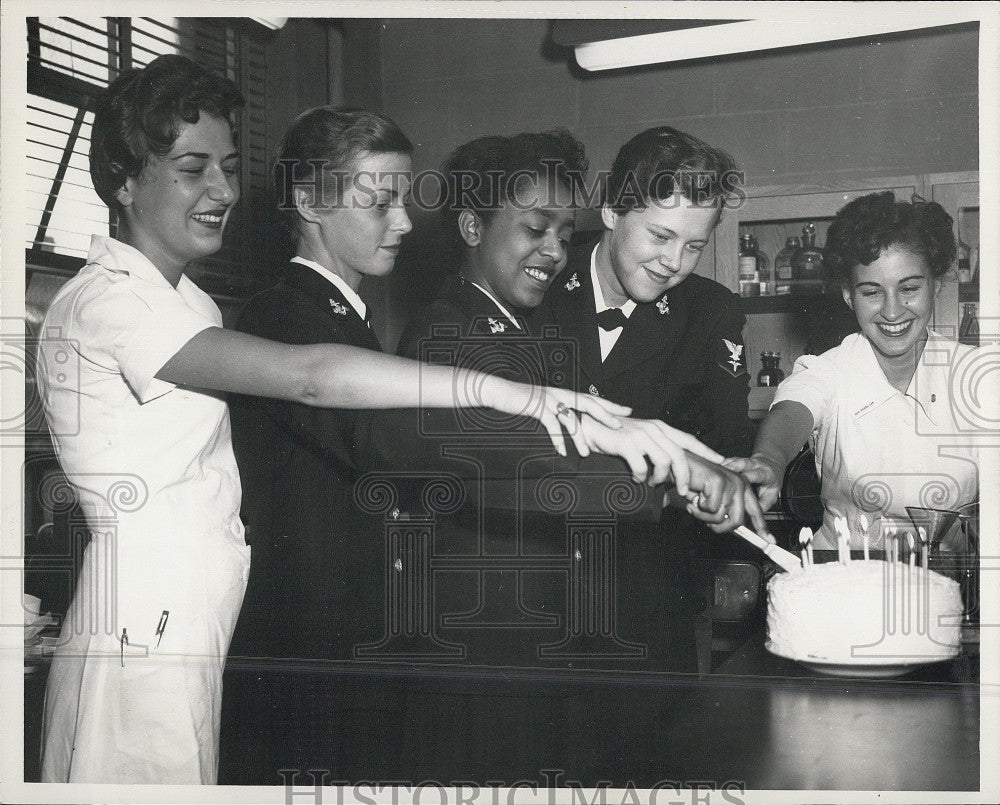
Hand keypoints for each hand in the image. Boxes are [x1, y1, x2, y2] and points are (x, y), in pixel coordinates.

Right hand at [488, 380, 631, 456]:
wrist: (499, 391)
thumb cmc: (522, 401)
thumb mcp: (544, 404)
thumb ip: (559, 410)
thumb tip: (572, 422)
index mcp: (564, 393)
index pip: (592, 398)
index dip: (610, 405)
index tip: (627, 411)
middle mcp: (560, 394)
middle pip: (588, 404)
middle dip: (605, 415)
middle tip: (619, 426)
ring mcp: (549, 399)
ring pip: (571, 418)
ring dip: (579, 437)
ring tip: (586, 453)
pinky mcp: (536, 407)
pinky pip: (551, 424)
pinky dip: (557, 439)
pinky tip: (562, 452)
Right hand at [578, 416, 723, 489]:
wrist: (588, 426)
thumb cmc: (612, 434)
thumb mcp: (638, 439)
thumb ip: (654, 449)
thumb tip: (667, 470)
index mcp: (659, 428)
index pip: (689, 439)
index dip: (707, 451)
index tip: (722, 461)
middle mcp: (653, 429)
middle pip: (680, 454)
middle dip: (685, 476)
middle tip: (684, 491)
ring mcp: (640, 435)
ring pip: (664, 461)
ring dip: (660, 478)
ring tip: (651, 483)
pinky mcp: (627, 443)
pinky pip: (642, 467)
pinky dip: (641, 477)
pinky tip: (636, 479)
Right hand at [682, 453, 772, 539]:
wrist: (679, 463)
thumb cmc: (693, 481)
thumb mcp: (711, 500)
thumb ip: (722, 512)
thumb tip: (724, 526)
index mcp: (742, 487)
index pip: (755, 511)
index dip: (762, 527)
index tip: (770, 541)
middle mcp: (740, 484)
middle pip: (737, 521)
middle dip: (720, 528)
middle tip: (707, 524)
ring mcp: (731, 482)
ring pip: (720, 517)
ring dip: (703, 515)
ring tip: (696, 502)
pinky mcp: (720, 482)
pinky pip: (711, 508)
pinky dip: (699, 506)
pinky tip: (696, 494)